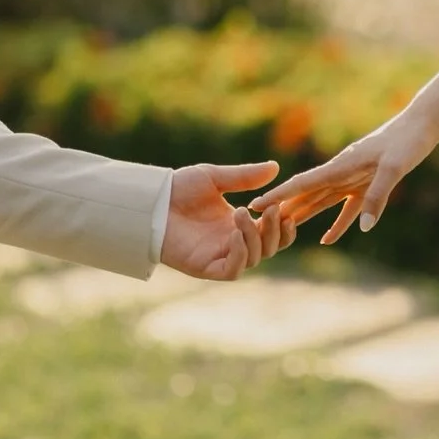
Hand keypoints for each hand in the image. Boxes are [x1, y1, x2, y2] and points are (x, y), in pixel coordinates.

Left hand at [160, 161, 295, 280]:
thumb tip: (274, 167)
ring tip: (242, 213)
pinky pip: (233, 270)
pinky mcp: (206, 268)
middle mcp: (232, 242)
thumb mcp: (215, 178)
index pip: (272, 231)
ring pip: (254, 258)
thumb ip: (245, 176)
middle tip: (272, 210)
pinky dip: (240, 254)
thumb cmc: (178, 188)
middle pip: (269, 247)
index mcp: (237, 224)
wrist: (151, 201)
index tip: (287, 208)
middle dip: (274, 230)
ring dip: (255, 237)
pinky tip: (234, 234)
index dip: (284, 224)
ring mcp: (220, 256)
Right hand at [249, 113, 438, 243]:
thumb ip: (377, 197)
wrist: (421, 127)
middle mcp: (341, 172)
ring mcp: (353, 179)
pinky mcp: (367, 185)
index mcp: (341, 165)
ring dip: (304, 215)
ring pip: (322, 201)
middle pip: (306, 194)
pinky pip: (348, 209)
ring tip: (283, 230)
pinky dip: (339, 224)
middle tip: (258, 224)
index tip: (256, 204)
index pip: (303, 183)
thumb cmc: (406, 143)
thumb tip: (363, 228)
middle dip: (283, 208)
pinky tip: (328, 239)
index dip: (279, 195)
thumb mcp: (394, 168)